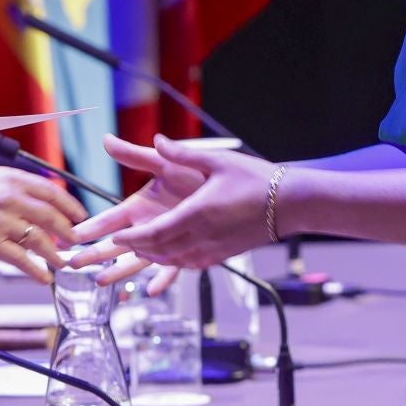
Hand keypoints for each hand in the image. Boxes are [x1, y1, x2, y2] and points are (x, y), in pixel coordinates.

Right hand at [0, 167, 86, 283]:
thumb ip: (12, 185)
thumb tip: (39, 198)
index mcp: (9, 177)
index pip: (51, 192)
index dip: (70, 206)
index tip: (79, 217)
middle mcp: (8, 197)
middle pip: (51, 217)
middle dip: (68, 232)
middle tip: (75, 242)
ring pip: (40, 240)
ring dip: (55, 254)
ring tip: (61, 262)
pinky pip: (21, 260)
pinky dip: (37, 271)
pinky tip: (43, 277)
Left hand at [71, 136, 267, 279]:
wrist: (290, 203)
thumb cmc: (255, 178)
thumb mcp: (216, 161)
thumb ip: (182, 154)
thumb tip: (156, 140)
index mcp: (197, 213)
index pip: (154, 234)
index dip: (131, 239)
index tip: (115, 238)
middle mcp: (203, 236)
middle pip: (160, 251)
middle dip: (136, 250)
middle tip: (117, 247)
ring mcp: (214, 249)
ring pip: (174, 261)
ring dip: (153, 258)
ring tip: (138, 251)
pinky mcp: (224, 255)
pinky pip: (191, 264)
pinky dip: (173, 263)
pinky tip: (168, 257)